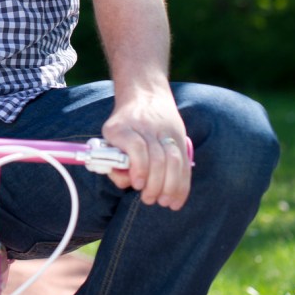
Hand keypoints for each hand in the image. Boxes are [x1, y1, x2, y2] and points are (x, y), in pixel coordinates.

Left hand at [99, 93, 191, 209]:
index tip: (137, 185)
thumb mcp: (110, 136)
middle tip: (150, 199)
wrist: (144, 93)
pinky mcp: (181, 136)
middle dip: (156, 184)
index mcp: (122, 127)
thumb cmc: (123, 124)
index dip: (139, 168)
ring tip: (165, 202)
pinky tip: (177, 199)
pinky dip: (182, 184)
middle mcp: (146, 127)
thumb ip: (114, 161)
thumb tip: (126, 183)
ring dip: (171, 186)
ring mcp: (166, 131)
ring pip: (174, 160)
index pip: (136, 147)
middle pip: (158, 158)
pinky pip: (184, 162)